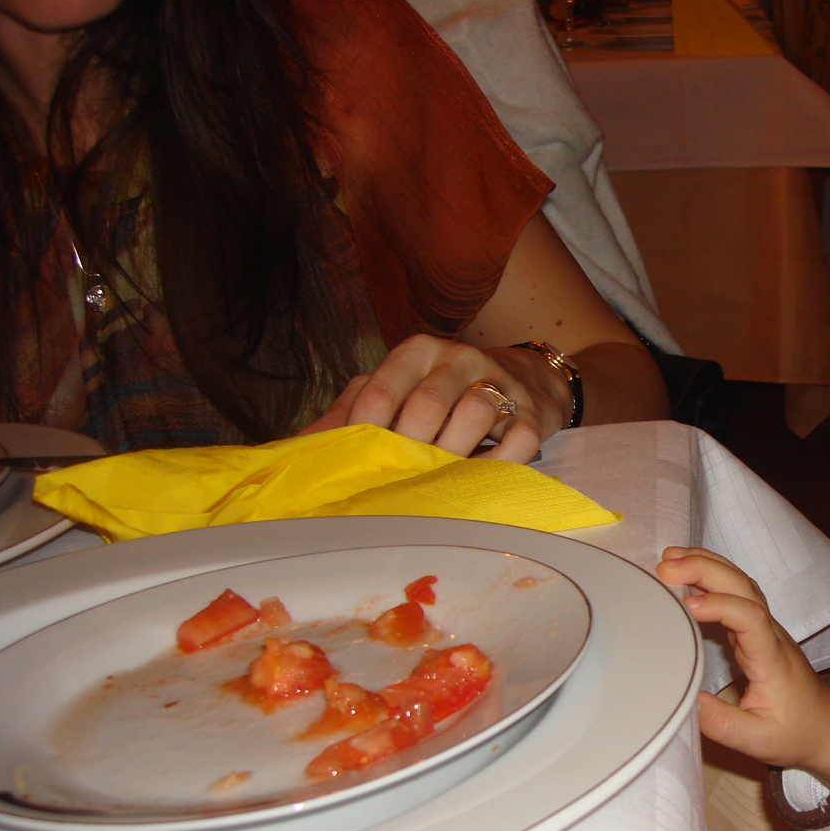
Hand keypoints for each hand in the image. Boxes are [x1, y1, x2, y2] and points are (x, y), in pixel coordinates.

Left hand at [298, 336, 573, 461]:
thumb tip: (297, 446)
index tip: (359, 465)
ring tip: (440, 478)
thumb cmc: (443, 391)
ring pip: (476, 413)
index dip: (365, 433)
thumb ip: (349, 412)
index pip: (380, 391)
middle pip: (427, 405)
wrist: (524, 379)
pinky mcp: (532, 411)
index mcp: (417, 352)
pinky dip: (498, 464)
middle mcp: (458, 359)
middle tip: (401, 478)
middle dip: (410, 448)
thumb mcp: (395, 388)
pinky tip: (480, 477)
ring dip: (455, 453)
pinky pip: (518, 439)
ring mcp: (499, 382)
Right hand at [655, 547, 829, 777]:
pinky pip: (734, 594)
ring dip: (706, 566)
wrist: (825, 725)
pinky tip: (684, 573)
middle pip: (743, 588)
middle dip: (706, 569)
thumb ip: (722, 723)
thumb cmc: (794, 731)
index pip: (751, 618)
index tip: (687, 605)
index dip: (720, 606)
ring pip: (739, 584)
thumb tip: (685, 700)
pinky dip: (709, 578)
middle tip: (665, 566)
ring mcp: (764, 628)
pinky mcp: (755, 629)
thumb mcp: (757, 740)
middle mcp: (769, 634)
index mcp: (772, 658)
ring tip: (668, 559)